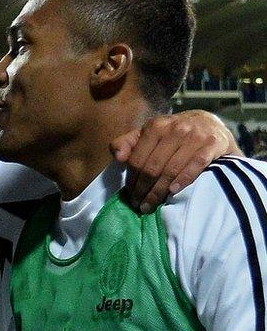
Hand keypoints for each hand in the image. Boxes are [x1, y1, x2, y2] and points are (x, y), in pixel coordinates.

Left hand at [114, 109, 236, 212]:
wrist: (210, 124)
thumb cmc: (173, 134)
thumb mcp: (149, 133)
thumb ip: (129, 143)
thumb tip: (117, 156)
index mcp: (156, 126)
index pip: (137, 159)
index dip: (131, 180)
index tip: (130, 195)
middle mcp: (176, 129)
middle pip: (153, 168)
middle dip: (143, 190)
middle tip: (139, 205)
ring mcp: (195, 136)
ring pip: (171, 170)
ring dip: (159, 192)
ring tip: (151, 205)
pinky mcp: (213, 144)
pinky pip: (195, 166)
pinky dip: (183, 181)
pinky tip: (173, 192)